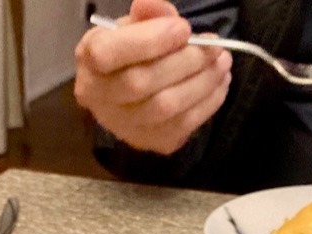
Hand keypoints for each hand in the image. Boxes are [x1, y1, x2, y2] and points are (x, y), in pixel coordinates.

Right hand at [74, 0, 232, 156]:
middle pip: (141, 83)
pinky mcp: (146, 141)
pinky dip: (206, 104)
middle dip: (185, 62)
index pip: (108, 54)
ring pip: (164, 108)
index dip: (149, 41)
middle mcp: (98, 98)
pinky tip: (219, 85)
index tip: (184, 29)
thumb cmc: (130, 52)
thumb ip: (149, 15)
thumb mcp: (134, 24)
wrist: (124, 92)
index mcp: (89, 59)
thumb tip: (163, 11)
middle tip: (214, 47)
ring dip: (201, 83)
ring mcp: (121, 125)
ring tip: (222, 63)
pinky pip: (180, 127)